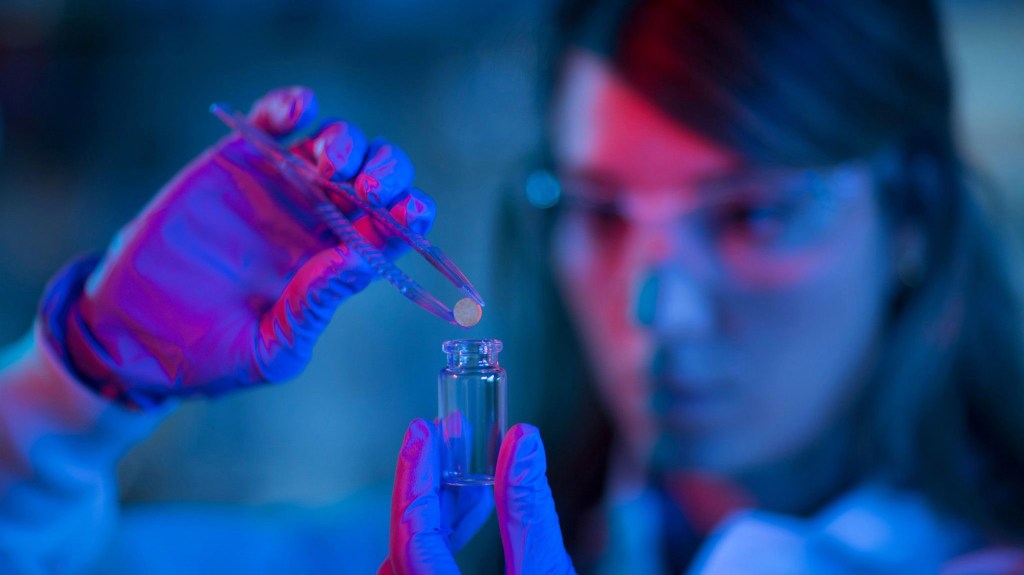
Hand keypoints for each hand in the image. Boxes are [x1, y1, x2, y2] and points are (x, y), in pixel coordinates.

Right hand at [52, 87, 434, 406]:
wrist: (131, 335)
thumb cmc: (207, 355)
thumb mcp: (269, 349)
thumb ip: (313, 307)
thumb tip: (359, 262)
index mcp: (338, 265)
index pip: (393, 231)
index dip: (410, 216)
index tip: (407, 213)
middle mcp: (319, 222)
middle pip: (377, 180)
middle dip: (387, 174)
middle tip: (368, 188)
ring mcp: (281, 189)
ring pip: (337, 144)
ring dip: (348, 143)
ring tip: (331, 165)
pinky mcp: (236, 162)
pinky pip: (274, 121)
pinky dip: (291, 108)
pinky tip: (299, 113)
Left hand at [379, 420, 575, 574]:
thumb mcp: (545, 572)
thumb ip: (529, 510)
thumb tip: (523, 439)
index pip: (411, 531)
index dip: (415, 475)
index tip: (422, 430)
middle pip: (407, 540)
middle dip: (425, 484)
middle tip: (437, 435)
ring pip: (415, 554)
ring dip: (439, 507)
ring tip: (461, 460)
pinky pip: (429, 567)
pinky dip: (447, 534)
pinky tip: (476, 504)